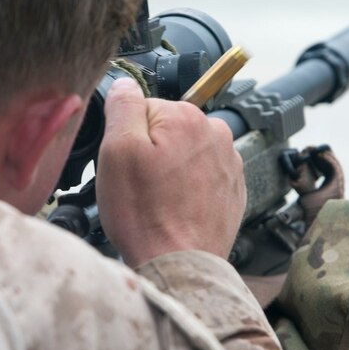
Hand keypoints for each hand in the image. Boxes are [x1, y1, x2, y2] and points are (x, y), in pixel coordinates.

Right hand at [96, 78, 246, 266]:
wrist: (180, 265)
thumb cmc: (146, 216)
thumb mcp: (117, 152)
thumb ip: (122, 107)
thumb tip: (125, 84)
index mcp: (187, 117)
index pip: (143, 109)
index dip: (126, 137)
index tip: (126, 164)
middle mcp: (216, 134)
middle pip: (165, 131)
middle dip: (149, 153)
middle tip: (138, 187)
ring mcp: (228, 164)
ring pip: (183, 155)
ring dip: (168, 172)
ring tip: (156, 202)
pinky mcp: (232, 190)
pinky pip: (199, 179)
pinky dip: (185, 191)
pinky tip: (173, 210)